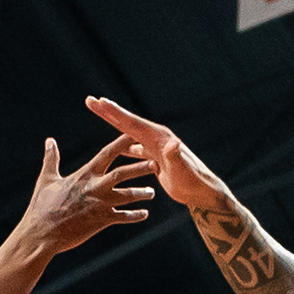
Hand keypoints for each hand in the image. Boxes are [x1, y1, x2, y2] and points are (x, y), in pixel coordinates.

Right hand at [16, 134, 154, 255]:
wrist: (42, 233)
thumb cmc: (42, 206)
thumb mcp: (46, 179)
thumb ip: (51, 158)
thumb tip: (49, 141)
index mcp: (84, 174)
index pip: (107, 154)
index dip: (122, 143)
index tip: (135, 135)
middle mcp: (95, 187)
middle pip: (123, 174)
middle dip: (140, 167)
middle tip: (155, 163)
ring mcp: (100, 204)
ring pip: (128, 196)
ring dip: (141, 193)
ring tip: (152, 192)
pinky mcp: (102, 221)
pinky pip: (124, 217)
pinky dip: (135, 215)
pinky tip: (144, 214)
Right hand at [86, 97, 230, 210]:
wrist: (202, 192)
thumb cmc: (193, 181)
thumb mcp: (183, 170)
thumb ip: (176, 156)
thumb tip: (174, 143)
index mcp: (159, 138)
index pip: (132, 123)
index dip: (115, 113)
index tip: (100, 102)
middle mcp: (156, 139)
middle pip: (128, 124)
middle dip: (109, 113)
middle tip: (91, 101)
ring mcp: (155, 149)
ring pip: (129, 135)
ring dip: (115, 125)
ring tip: (100, 115)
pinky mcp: (155, 160)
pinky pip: (135, 149)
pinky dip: (124, 146)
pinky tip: (117, 147)